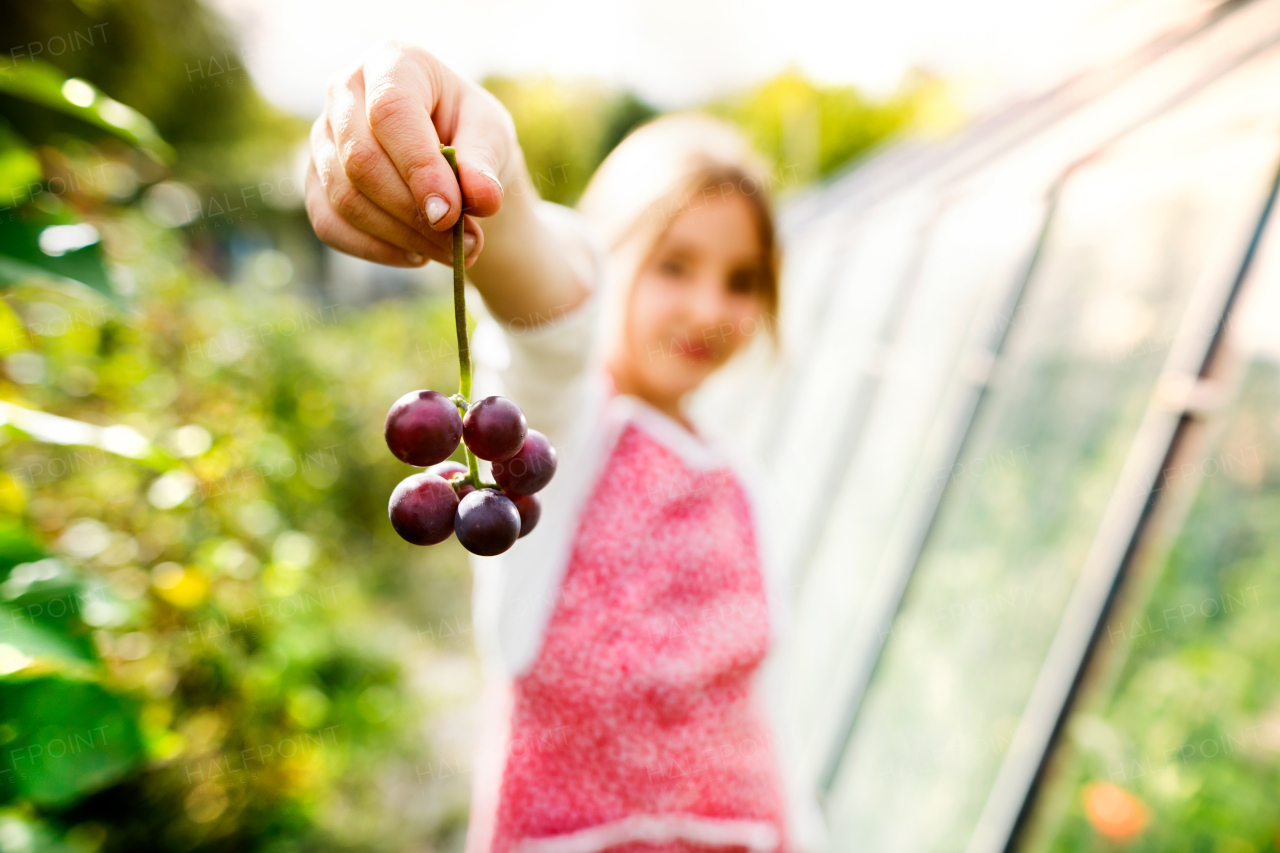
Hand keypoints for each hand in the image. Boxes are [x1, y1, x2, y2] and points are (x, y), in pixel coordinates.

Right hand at [306, 41, 514, 267]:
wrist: (449, 149)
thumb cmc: (469, 132)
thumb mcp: (490, 136)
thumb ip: (485, 164)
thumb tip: (482, 199)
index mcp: (392, 63)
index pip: (391, 112)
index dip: (419, 168)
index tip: (450, 214)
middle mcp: (344, 91)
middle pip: (360, 160)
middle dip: (413, 213)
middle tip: (464, 243)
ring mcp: (322, 136)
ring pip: (345, 197)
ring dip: (401, 237)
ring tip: (451, 252)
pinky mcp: (315, 180)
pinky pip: (331, 224)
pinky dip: (377, 249)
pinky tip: (416, 254)